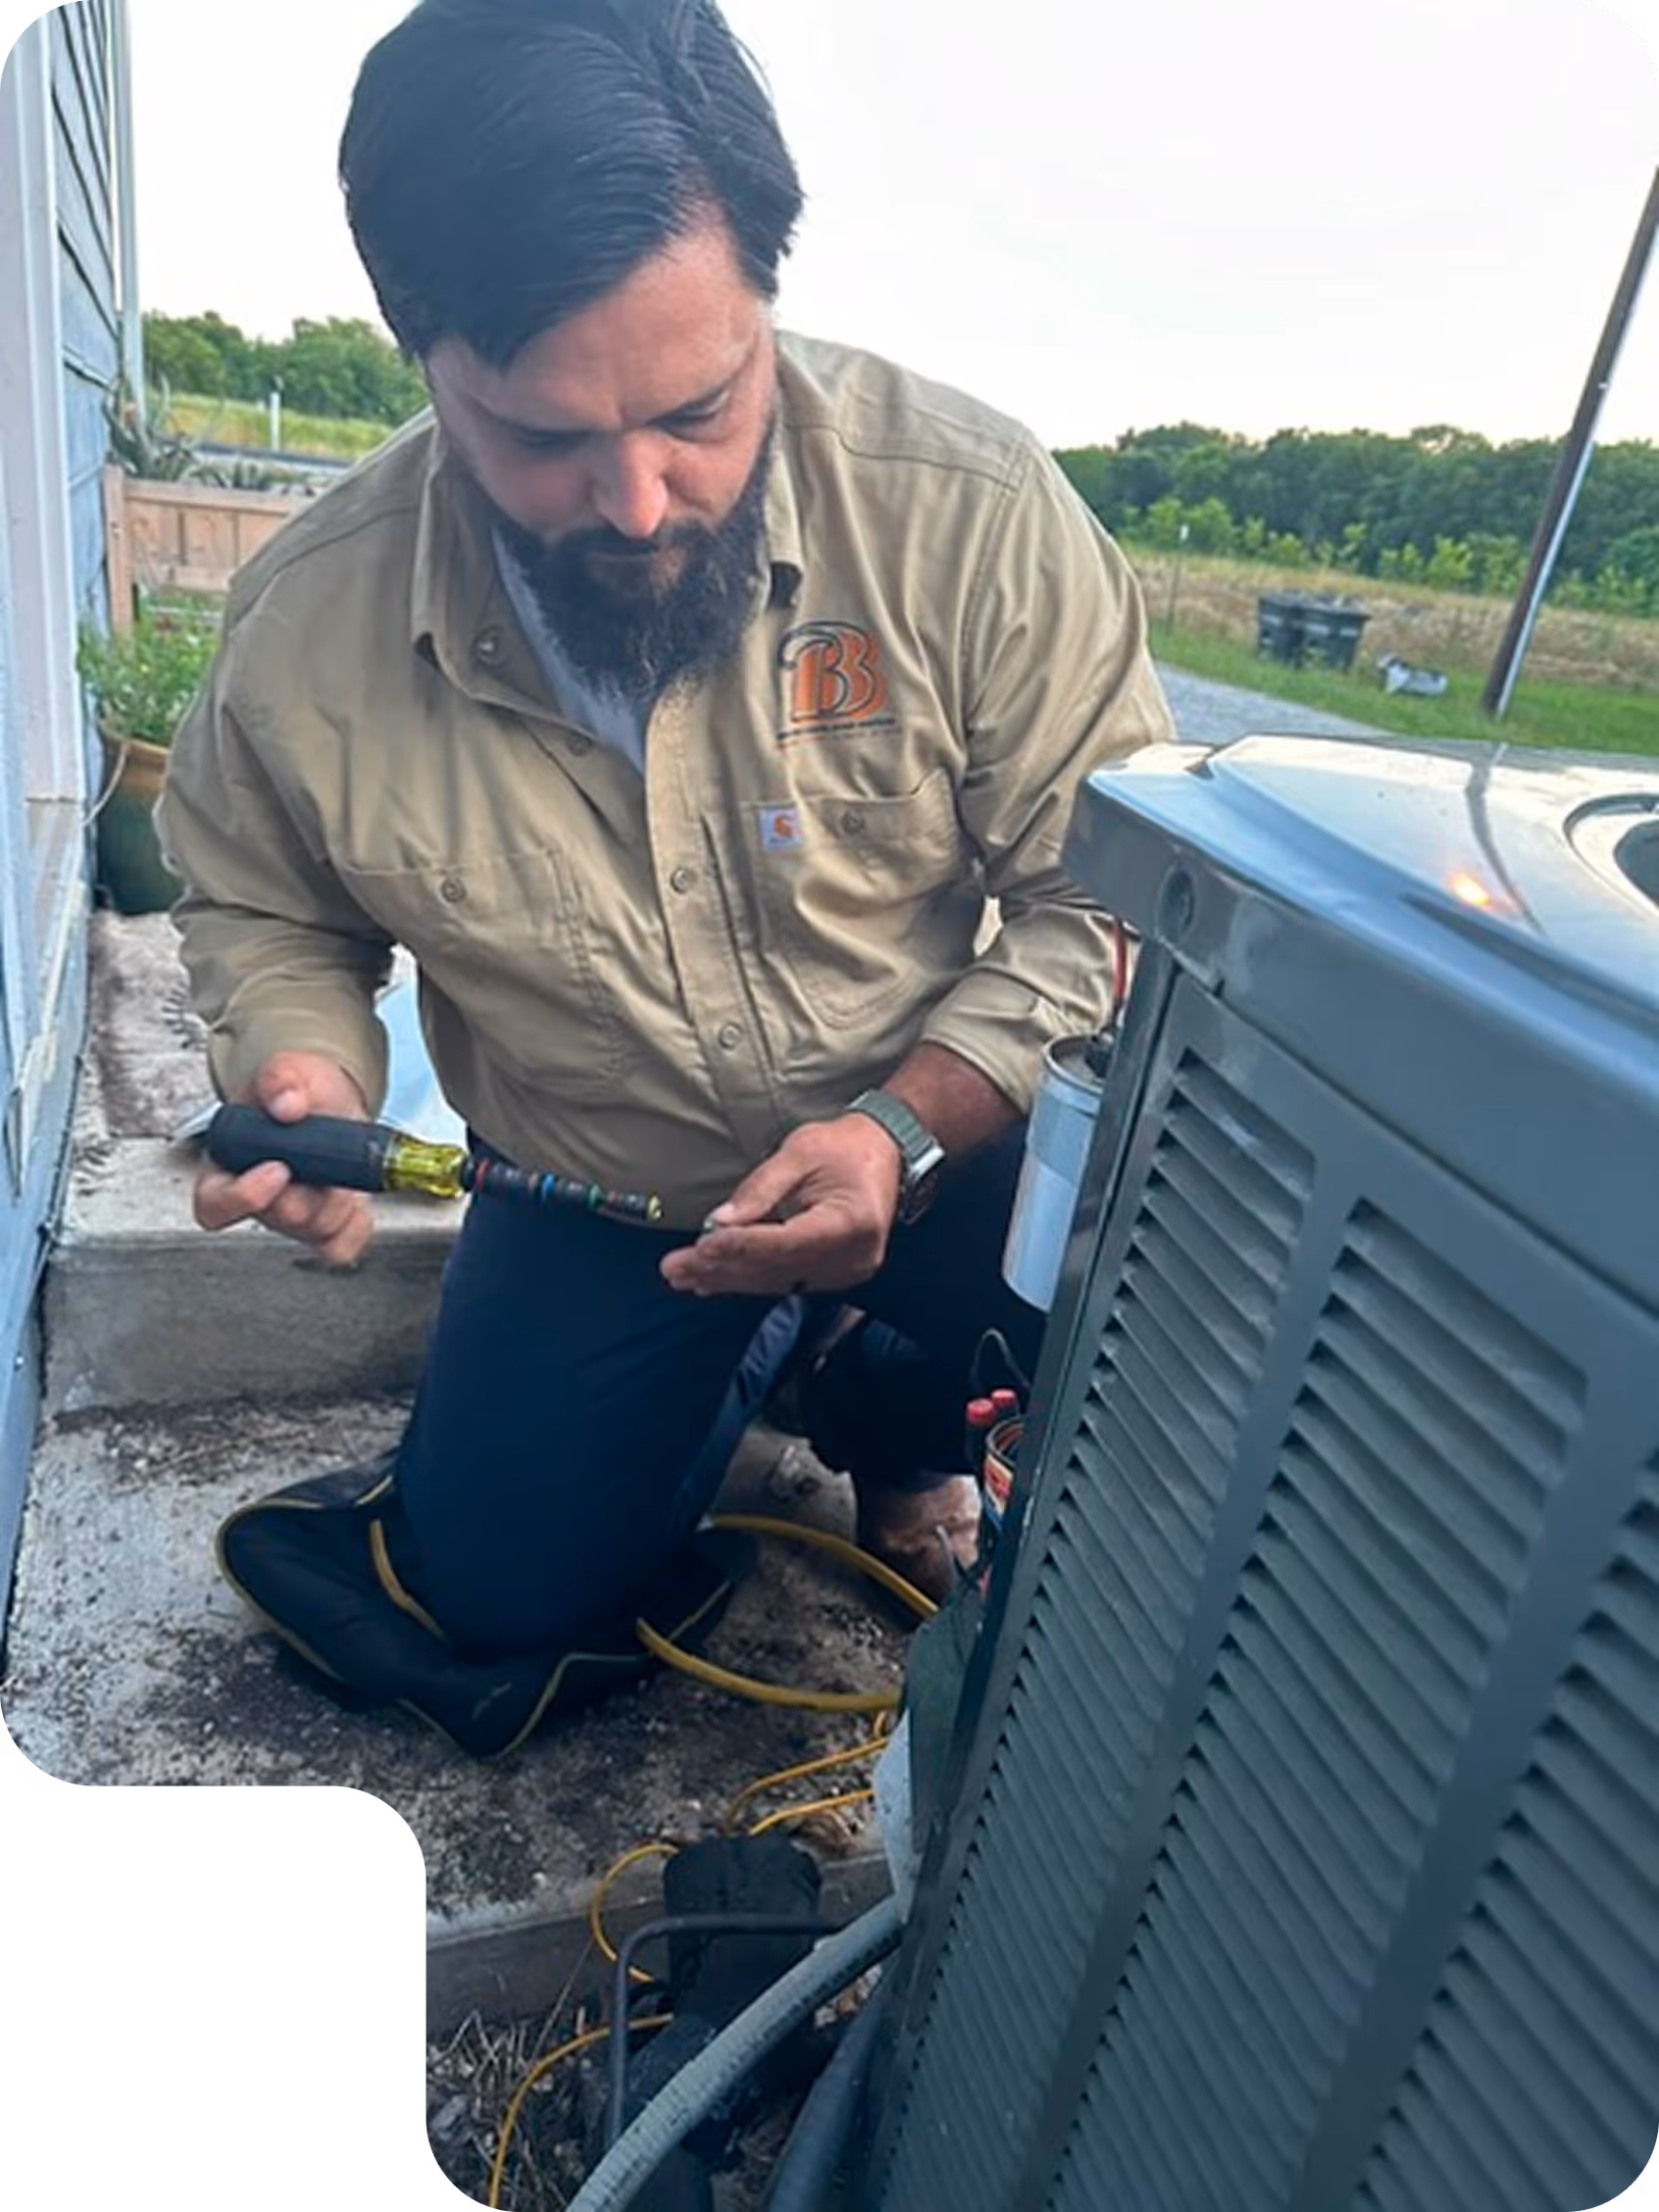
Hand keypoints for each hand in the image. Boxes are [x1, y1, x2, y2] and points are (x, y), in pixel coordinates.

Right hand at [192, 1049, 374, 1267]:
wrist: (327, 1102)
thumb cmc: (294, 1092)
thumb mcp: (285, 1071)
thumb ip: (278, 1079)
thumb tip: (286, 1102)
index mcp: (226, 1166)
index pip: (215, 1204)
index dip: (243, 1197)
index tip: (277, 1170)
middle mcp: (257, 1200)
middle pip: (276, 1220)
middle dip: (309, 1195)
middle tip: (327, 1166)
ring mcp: (293, 1218)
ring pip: (314, 1233)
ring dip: (338, 1202)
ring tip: (343, 1167)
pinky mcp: (328, 1227)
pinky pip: (343, 1244)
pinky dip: (358, 1223)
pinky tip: (356, 1193)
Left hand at [660, 1116, 903, 1298]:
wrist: (884, 1156)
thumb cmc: (843, 1148)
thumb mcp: (799, 1152)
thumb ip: (760, 1189)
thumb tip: (720, 1222)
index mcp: (852, 1222)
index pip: (789, 1241)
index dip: (744, 1246)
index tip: (702, 1245)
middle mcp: (854, 1257)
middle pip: (777, 1268)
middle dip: (721, 1267)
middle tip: (674, 1267)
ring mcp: (846, 1272)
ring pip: (775, 1280)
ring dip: (726, 1278)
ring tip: (682, 1275)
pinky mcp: (833, 1275)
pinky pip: (783, 1280)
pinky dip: (746, 1278)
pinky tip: (711, 1280)